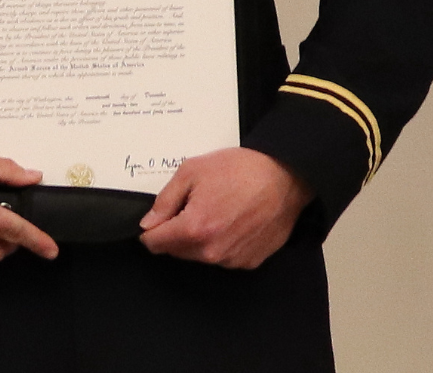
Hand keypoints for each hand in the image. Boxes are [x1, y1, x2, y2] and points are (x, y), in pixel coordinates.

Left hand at [139, 147, 313, 268]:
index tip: (153, 221)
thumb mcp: (191, 171)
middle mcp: (213, 252)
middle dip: (173, 233)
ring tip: (212, 210)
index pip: (156, 244)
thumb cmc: (237, 170)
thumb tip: (148, 223)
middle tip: (188, 206)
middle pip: (176, 251)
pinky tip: (229, 221)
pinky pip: (222, 258)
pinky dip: (218, 243)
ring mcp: (233, 260)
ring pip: (199, 256)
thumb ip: (165, 201)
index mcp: (195, 228)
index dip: (149, 231)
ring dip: (196, 239)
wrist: (283, 177)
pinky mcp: (250, 262)